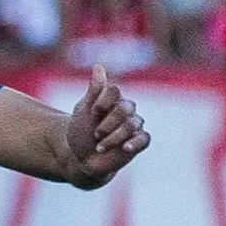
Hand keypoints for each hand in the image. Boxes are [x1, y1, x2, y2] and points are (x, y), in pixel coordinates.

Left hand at [64, 65, 149, 188]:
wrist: (82, 158)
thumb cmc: (81, 133)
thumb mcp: (83, 111)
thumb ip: (93, 91)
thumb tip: (98, 66)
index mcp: (112, 100)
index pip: (114, 91)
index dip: (102, 102)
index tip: (92, 113)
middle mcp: (126, 110)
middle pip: (124, 108)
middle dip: (107, 123)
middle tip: (96, 134)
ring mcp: (134, 125)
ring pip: (132, 124)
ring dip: (112, 138)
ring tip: (99, 147)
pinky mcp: (139, 141)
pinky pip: (144, 138)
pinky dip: (134, 143)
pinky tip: (125, 148)